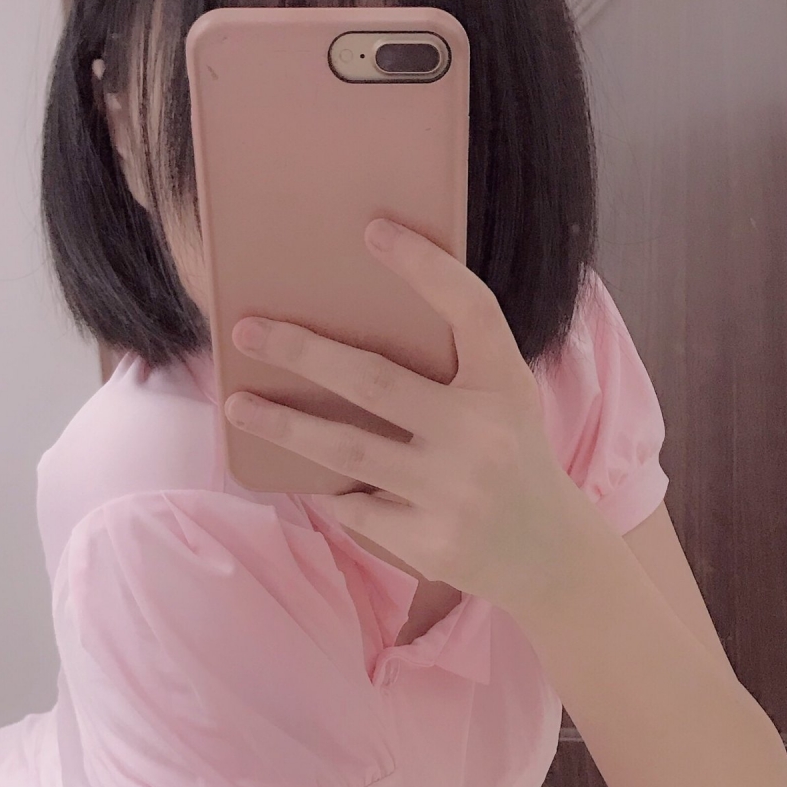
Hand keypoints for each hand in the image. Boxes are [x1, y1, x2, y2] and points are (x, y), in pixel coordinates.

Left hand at [222, 218, 590, 619]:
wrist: (549, 556)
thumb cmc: (509, 459)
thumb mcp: (503, 401)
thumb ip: (452, 366)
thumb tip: (350, 328)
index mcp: (505, 385)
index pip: (470, 309)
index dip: (425, 266)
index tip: (373, 230)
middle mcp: (483, 435)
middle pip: (375, 381)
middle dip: (302, 352)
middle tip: (247, 330)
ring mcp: (455, 492)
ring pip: (347, 450)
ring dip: (282, 425)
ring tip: (237, 404)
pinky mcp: (431, 543)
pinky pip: (356, 508)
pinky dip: (330, 491)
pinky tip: (306, 477)